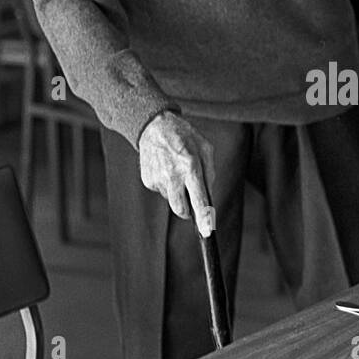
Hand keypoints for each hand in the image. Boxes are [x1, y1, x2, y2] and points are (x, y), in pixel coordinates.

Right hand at [138, 111, 216, 236]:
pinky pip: (162, 191)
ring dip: (177, 193)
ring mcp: (158, 179)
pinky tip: (166, 168)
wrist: (154, 126)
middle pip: (181, 210)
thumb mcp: (205, 149)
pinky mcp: (148, 180)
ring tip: (176, 171)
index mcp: (190, 166)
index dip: (204, 218)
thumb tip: (209, 198)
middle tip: (191, 199)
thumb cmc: (185, 137)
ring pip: (172, 200)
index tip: (207, 232)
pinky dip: (166, 185)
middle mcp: (172, 175)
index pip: (198, 199)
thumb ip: (210, 174)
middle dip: (188, 211)